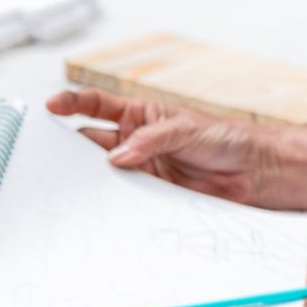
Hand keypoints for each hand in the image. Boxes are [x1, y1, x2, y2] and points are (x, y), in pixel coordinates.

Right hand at [44, 88, 276, 202]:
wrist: (254, 171)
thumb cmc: (225, 138)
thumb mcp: (185, 129)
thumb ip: (150, 141)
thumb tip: (118, 156)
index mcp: (140, 114)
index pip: (97, 104)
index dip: (73, 103)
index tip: (53, 106)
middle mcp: (135, 140)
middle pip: (92, 141)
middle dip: (72, 147)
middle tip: (56, 155)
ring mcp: (141, 167)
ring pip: (104, 171)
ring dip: (91, 177)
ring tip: (74, 183)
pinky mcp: (152, 193)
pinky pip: (124, 195)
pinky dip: (113, 199)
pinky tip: (103, 202)